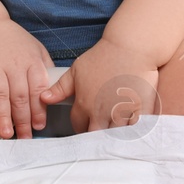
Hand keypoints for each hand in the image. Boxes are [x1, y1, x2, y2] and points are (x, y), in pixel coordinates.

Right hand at [0, 18, 54, 137]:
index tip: (39, 126)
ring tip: (7, 134)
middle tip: (25, 138)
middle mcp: (12, 63)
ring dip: (3, 115)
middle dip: (23, 119)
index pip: (38, 89)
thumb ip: (45, 68)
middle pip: (19, 95)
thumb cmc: (12, 40)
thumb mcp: (35, 48)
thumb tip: (54, 91)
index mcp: (31, 61)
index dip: (39, 109)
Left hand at [38, 35, 159, 133]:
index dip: (80, 125)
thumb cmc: (104, 56)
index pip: (78, 125)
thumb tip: (44, 99)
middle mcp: (101, 113)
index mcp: (85, 104)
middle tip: (98, 132)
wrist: (131, 47)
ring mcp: (121, 113)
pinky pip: (135, 131)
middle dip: (94, 136)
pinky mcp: (140, 111)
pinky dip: (133, 133)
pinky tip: (132, 131)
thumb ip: (60, 87)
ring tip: (114, 134)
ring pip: (114, 137)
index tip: (85, 123)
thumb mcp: (77, 70)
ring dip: (113, 136)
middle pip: (94, 136)